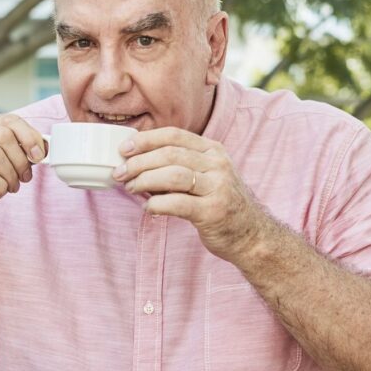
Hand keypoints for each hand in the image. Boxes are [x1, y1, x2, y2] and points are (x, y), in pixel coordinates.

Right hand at [0, 113, 45, 225]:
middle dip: (21, 160)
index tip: (39, 155)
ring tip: (11, 186)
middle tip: (24, 177)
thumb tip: (43, 148)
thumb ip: (19, 150)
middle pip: (4, 137)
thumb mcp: (3, 160)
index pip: (10, 120)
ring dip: (10, 176)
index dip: (30, 137)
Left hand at [113, 127, 269, 260]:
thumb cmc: (219, 203)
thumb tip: (135, 162)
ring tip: (130, 188)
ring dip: (144, 181)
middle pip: (169, 154)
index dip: (145, 140)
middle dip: (138, 162)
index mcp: (213, 150)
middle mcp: (217, 165)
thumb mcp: (206, 175)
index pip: (174, 135)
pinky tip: (148, 208)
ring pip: (172, 175)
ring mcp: (218, 187)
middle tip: (119, 173)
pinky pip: (177, 203)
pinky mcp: (213, 211)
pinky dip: (156, 204)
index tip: (123, 149)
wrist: (251, 234)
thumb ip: (178, 166)